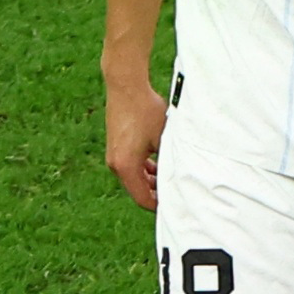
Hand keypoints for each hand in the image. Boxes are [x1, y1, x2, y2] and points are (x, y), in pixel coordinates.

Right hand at [105, 80, 166, 210]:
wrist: (126, 87)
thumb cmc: (146, 111)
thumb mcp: (164, 139)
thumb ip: (168, 161)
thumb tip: (179, 178)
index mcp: (126, 166)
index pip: (142, 198)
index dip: (159, 205)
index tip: (175, 205)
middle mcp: (115, 164)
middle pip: (138, 190)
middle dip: (157, 193)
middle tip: (178, 192)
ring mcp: (113, 155)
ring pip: (134, 178)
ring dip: (151, 180)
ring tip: (171, 176)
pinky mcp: (115, 146)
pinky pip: (130, 166)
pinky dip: (144, 169)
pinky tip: (158, 163)